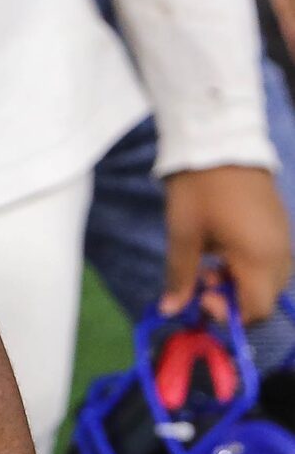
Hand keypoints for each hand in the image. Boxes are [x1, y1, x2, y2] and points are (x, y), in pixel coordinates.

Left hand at [163, 163, 291, 316]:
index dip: (228, 313)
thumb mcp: (183, 233)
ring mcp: (283, 239)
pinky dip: (247, 264)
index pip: (256, 309)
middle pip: (263, 297)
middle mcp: (281, 255)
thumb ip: (181, 275)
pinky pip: (269, 260)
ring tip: (207, 262)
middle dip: (232, 297)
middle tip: (201, 279)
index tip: (200, 298)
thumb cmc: (199, 188)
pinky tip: (221, 246)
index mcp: (261, 260)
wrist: (220, 141)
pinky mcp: (279, 226)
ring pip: (267, 280)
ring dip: (238, 280)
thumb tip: (170, 310)